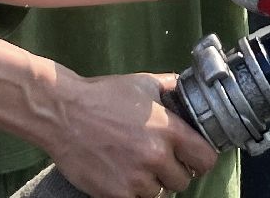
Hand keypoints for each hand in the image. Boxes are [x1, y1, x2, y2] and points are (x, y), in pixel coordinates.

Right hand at [48, 72, 216, 197]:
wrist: (63, 113)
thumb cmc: (103, 96)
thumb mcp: (143, 84)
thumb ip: (171, 89)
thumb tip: (189, 89)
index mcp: (169, 130)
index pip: (205, 159)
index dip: (201, 158)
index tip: (193, 155)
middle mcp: (155, 158)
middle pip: (183, 180)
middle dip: (174, 170)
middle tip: (159, 158)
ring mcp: (135, 179)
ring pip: (160, 193)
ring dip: (153, 182)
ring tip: (137, 164)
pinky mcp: (116, 194)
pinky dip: (133, 191)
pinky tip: (123, 173)